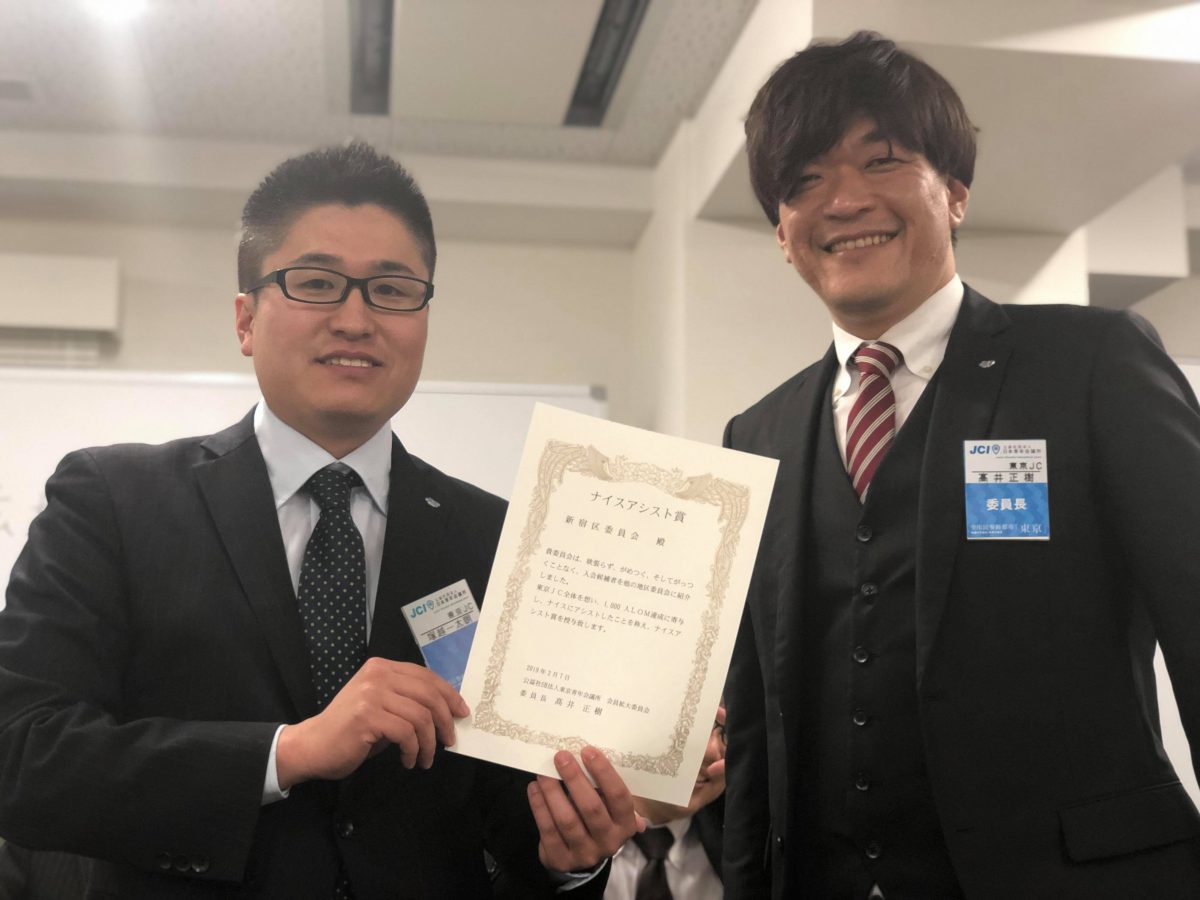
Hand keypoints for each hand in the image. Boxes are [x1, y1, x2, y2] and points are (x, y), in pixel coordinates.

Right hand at [275, 657, 467, 788]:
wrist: (312, 746)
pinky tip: (409, 761)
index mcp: (381, 667)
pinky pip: (406, 734)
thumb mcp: (379, 704)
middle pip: (428, 694)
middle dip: (445, 720)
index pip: (426, 676)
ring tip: (426, 758)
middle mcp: (377, 675)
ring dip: (429, 742)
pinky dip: (413, 751)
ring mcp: (371, 694)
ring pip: (420, 716)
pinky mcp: (367, 717)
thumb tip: (445, 711)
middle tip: (450, 740)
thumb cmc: (349, 730)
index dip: (448, 694)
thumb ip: (405, 699)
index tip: (461, 713)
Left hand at [527, 746, 643, 872]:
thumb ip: (605, 787)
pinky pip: (548, 830)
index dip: (604, 772)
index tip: (587, 750)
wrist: (582, 860)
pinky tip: (534, 788)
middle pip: (591, 808)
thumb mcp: (610, 807)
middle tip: (561, 756)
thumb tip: (594, 756)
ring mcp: (584, 853)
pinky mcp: (560, 860)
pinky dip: (539, 807)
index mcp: (625, 824)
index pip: (619, 796)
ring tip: (543, 772)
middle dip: (575, 779)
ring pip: (567, 820)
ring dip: (553, 792)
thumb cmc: (598, 819)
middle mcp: (608, 841)